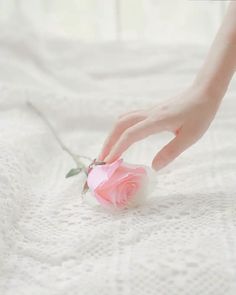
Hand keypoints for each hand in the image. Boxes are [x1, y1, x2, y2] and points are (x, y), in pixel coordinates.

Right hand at [98, 86, 220, 170]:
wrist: (204, 92)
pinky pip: (128, 119)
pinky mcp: (150, 112)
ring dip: (112, 136)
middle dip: (108, 143)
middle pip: (119, 126)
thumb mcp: (190, 136)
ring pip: (122, 121)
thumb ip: (171, 151)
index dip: (117, 148)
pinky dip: (119, 130)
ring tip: (108, 152)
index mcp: (157, 121)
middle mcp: (148, 114)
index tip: (109, 162)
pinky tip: (120, 138)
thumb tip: (153, 167)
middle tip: (101, 160)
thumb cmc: (200, 113)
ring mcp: (148, 111)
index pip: (130, 135)